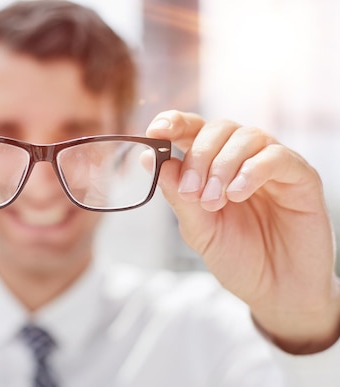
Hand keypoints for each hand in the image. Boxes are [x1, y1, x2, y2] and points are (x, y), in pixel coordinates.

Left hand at [146, 110, 339, 353]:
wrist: (276, 291)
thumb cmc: (237, 258)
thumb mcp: (198, 230)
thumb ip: (177, 195)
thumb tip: (151, 160)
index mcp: (212, 166)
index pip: (193, 130)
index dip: (174, 123)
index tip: (156, 131)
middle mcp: (242, 159)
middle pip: (218, 128)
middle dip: (198, 155)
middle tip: (192, 190)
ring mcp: (272, 165)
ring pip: (247, 136)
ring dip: (222, 165)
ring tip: (214, 202)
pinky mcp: (300, 177)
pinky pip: (277, 157)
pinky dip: (251, 171)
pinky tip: (237, 194)